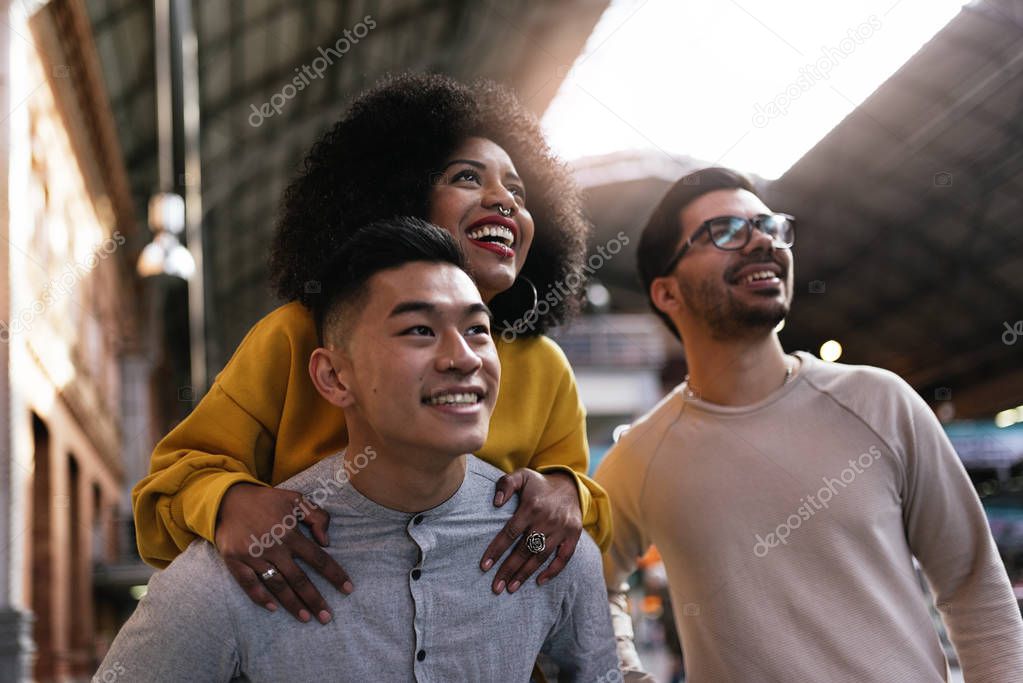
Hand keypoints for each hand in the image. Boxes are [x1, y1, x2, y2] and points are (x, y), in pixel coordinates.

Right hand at [214, 483, 352, 622]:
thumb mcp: (296, 499)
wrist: (227, 499)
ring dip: (292, 603)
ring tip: (306, 618)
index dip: (334, 574)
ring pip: (277, 585)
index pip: (318, 558)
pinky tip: (273, 609)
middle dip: (315, 599)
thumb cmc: (266, 500)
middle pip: (299, 578)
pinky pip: (248, 583)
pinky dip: (260, 597)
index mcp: (290, 533)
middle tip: (327, 617)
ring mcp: (253, 555)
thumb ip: (317, 516)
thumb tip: (326, 542)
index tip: (348, 589)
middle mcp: (274, 547)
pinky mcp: (234, 560)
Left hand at [480, 469, 582, 593]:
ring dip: (526, 574)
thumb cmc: (539, 484)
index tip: (484, 566)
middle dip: (508, 570)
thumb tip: (496, 502)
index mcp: (531, 506)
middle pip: (524, 550)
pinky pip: (564, 557)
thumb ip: (506, 484)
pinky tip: (539, 581)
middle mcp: (546, 520)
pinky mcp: (573, 535)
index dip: (496, 550)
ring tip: (511, 588)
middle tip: (496, 587)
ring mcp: (561, 529)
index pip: (510, 532)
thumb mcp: (521, 475)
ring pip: (541, 556)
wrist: (569, 485)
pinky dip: (553, 571)